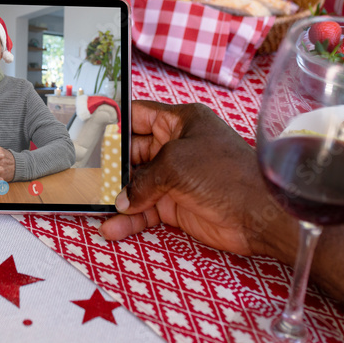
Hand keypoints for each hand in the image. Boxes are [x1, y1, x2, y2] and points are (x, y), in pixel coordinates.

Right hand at [98, 101, 289, 257]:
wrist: (260, 214)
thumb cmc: (225, 175)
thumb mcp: (176, 165)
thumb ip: (143, 180)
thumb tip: (122, 198)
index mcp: (180, 122)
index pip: (138, 115)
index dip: (114, 121)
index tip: (88, 129)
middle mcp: (175, 147)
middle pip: (131, 153)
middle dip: (108, 165)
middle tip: (83, 174)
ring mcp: (176, 177)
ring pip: (135, 185)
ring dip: (116, 197)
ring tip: (92, 206)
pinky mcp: (177, 205)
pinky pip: (145, 210)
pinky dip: (129, 219)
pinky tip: (113, 227)